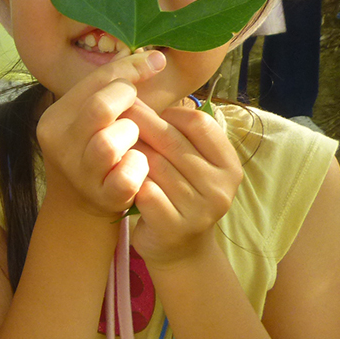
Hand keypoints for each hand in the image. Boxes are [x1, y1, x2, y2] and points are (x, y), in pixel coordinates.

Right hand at [36, 51, 164, 217]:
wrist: (78, 203)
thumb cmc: (93, 148)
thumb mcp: (92, 115)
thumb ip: (114, 85)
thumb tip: (155, 57)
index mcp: (54, 119)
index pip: (94, 82)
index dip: (129, 70)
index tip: (153, 63)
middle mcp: (60, 145)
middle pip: (99, 108)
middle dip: (127, 102)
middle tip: (136, 107)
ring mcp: (79, 174)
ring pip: (109, 143)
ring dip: (131, 136)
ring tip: (133, 139)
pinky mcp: (101, 197)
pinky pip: (126, 177)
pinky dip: (138, 167)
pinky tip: (139, 163)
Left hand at [122, 100, 242, 267]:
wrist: (179, 250)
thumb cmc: (180, 195)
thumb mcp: (192, 164)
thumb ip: (181, 134)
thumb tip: (151, 88)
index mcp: (228, 165)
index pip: (200, 123)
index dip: (170, 111)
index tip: (147, 107)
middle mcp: (221, 187)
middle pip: (172, 141)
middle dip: (141, 122)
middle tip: (117, 109)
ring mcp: (200, 210)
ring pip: (154, 165)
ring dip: (130, 149)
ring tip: (111, 136)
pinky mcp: (175, 227)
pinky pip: (144, 191)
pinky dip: (128, 179)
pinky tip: (115, 170)